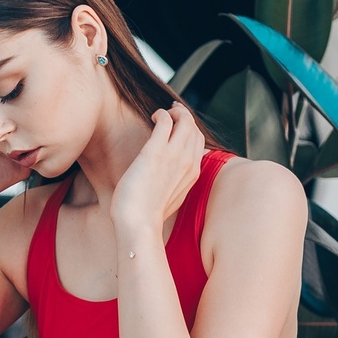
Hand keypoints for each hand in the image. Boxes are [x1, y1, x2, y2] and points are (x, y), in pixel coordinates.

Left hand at [110, 102, 206, 238]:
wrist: (139, 225)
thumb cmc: (147, 216)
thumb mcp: (170, 199)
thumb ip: (174, 185)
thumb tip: (168, 181)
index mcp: (192, 173)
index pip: (199, 141)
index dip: (190, 129)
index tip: (179, 125)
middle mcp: (188, 162)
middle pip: (194, 127)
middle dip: (184, 115)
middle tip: (171, 112)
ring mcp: (173, 156)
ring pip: (185, 120)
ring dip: (175, 111)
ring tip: (161, 113)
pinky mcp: (155, 152)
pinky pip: (166, 122)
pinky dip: (162, 114)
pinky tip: (153, 116)